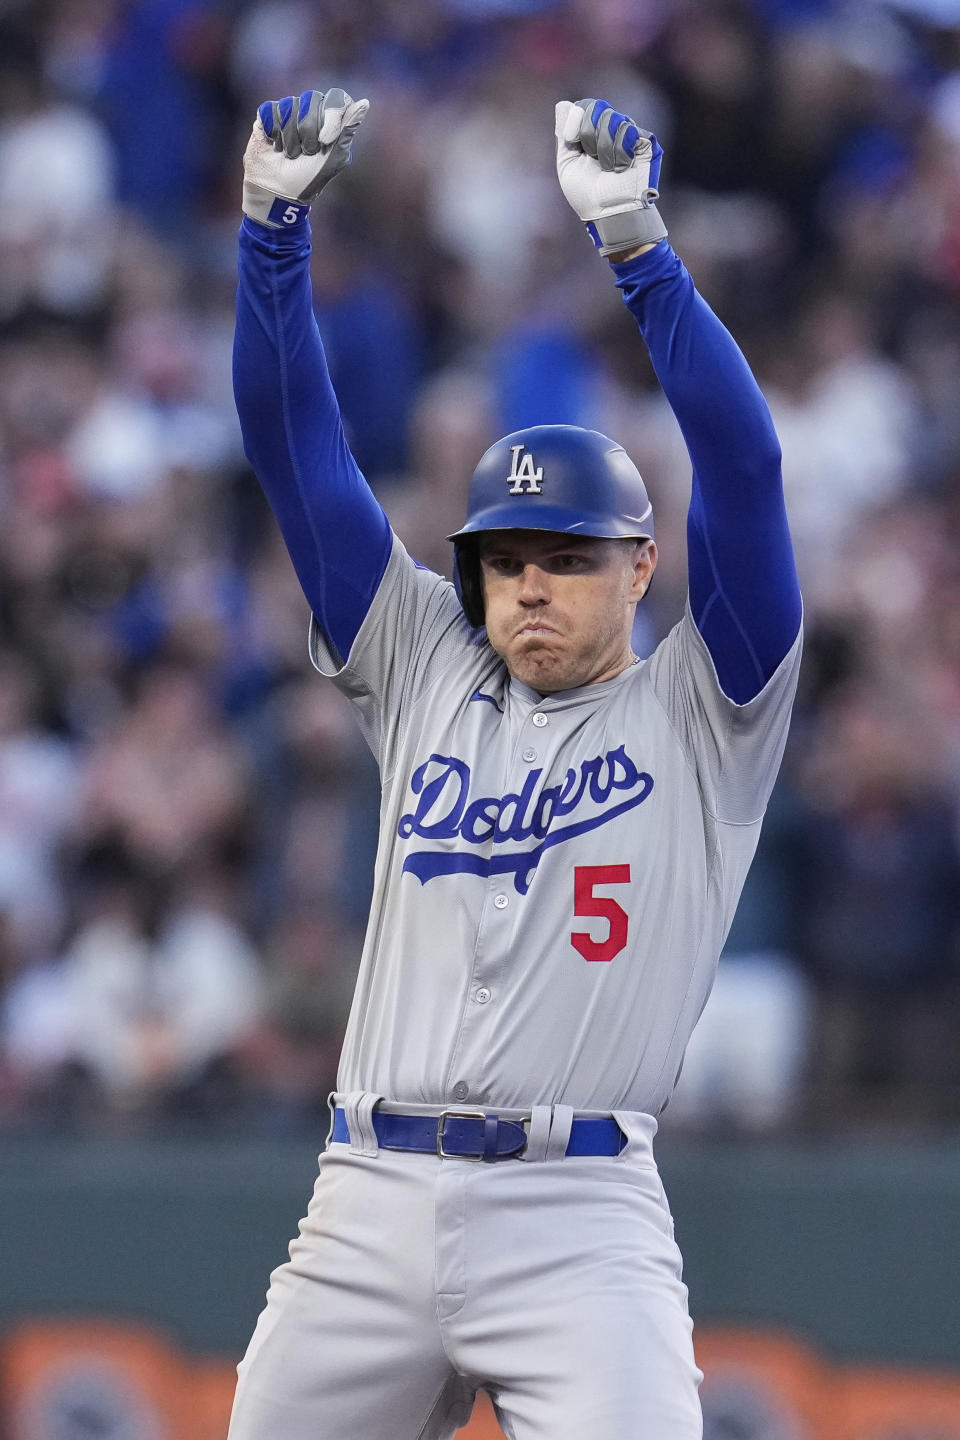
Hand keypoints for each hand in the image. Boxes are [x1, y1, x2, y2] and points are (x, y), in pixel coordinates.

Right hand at [242, 88, 369, 227]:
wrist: (279, 193)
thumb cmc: (309, 179)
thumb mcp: (334, 158)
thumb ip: (348, 131)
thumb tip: (365, 103)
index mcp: (330, 118)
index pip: (336, 98)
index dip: (330, 116)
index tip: (324, 141)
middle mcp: (310, 109)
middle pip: (311, 99)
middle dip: (308, 132)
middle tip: (307, 153)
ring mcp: (288, 110)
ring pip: (289, 105)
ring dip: (290, 138)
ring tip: (290, 154)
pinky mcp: (267, 115)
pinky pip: (271, 110)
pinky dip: (274, 133)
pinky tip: (275, 146)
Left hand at [554, 98, 666, 258]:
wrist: (608, 213)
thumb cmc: (587, 196)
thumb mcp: (567, 165)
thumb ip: (564, 135)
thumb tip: (563, 104)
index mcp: (592, 133)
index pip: (585, 106)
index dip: (576, 118)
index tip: (571, 139)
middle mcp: (611, 130)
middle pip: (598, 107)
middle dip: (589, 134)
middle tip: (592, 158)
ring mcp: (629, 135)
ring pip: (612, 118)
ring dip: (603, 148)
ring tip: (608, 168)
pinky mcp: (645, 142)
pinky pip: (628, 130)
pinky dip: (619, 151)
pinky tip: (621, 167)